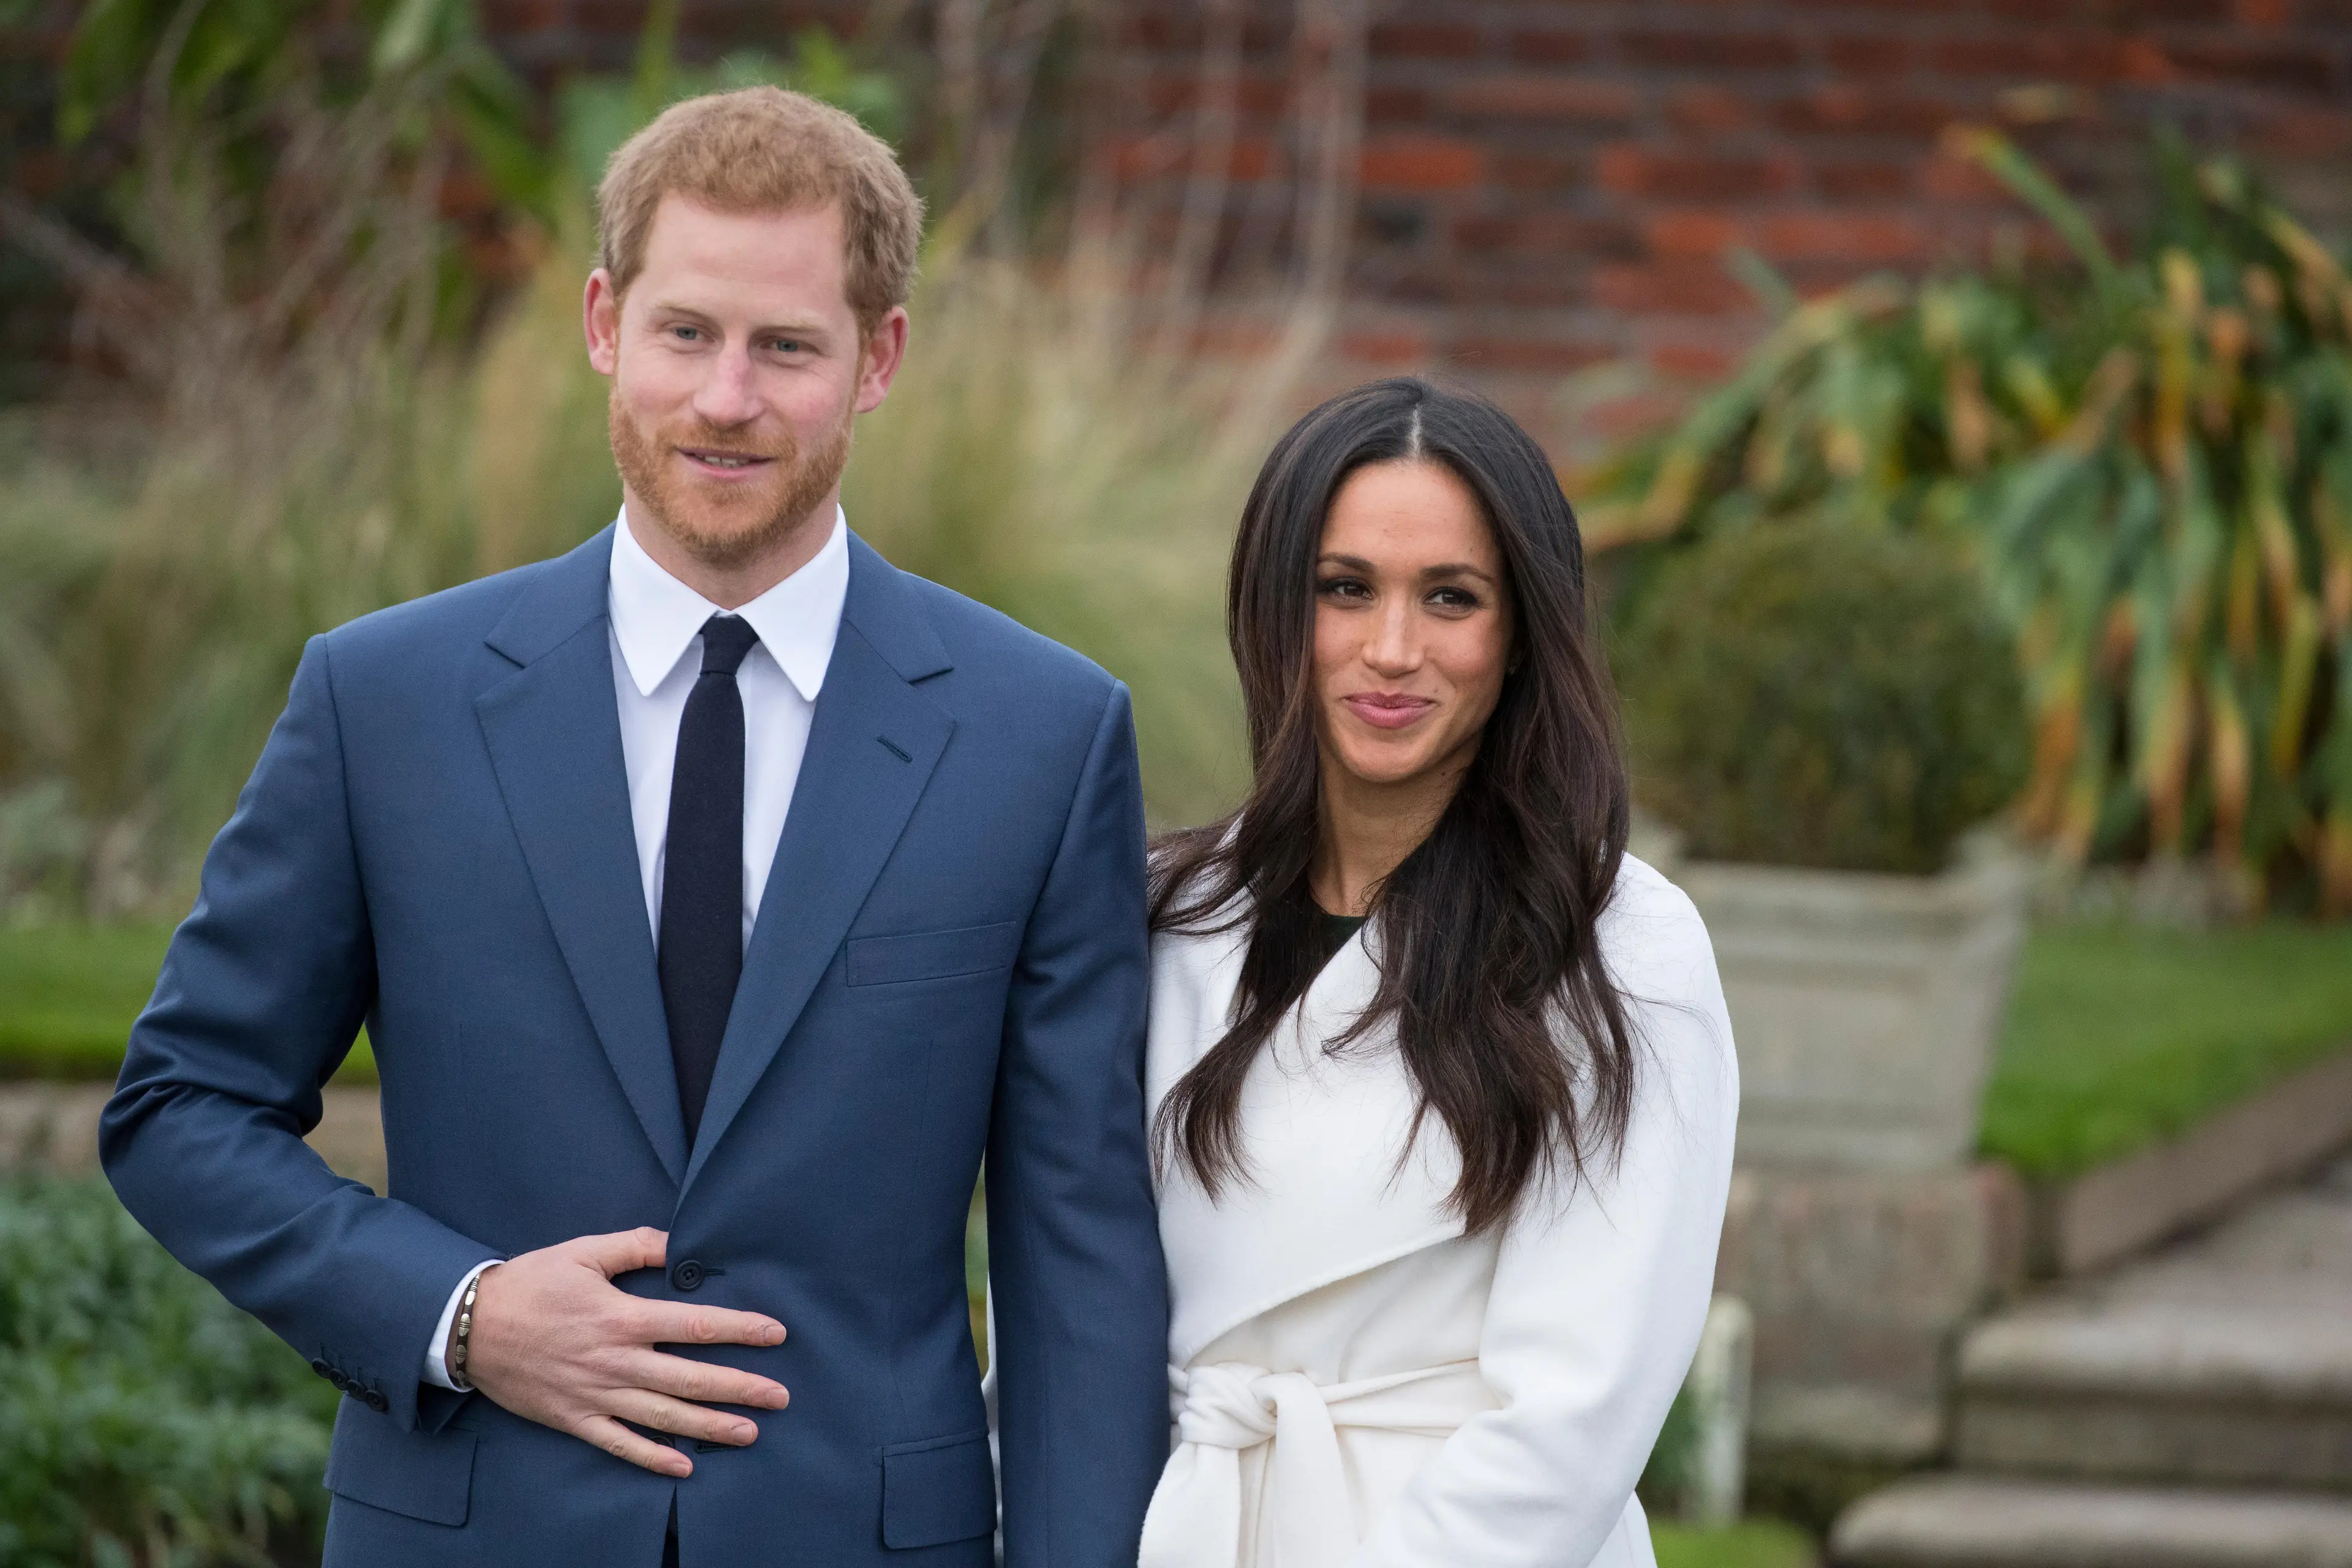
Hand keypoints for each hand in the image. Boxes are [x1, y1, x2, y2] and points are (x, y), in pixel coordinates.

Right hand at [454, 1227, 787, 1476]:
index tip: (776, 1334)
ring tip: (750, 1432)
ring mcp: (597, 1395)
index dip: (740, 1329)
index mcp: (623, 1317)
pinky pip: (620, 1443)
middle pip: (691, 1377)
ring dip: (710, 1426)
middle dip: (740, 1387)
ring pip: (664, 1415)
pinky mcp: (575, 1418)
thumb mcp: (584, 1252)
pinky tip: (683, 1467)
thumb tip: (678, 1244)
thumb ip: (635, 1246)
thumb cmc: (531, 1283)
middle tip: (781, 1396)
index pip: (695, 1325)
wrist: (470, 1326)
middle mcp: (617, 1361)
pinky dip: (652, 1456)